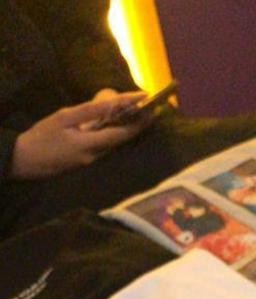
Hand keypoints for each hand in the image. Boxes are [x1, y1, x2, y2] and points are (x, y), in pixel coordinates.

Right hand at [11, 94, 148, 178]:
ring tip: (140, 115)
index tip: (148, 105)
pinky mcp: (86, 162)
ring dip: (128, 131)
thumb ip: (89, 112)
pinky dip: (114, 136)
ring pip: (114, 145)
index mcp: (90, 145)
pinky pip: (105, 147)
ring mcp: (91, 162)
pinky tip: (118, 126)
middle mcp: (95, 157)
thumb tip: (111, 104)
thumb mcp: (65, 118)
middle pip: (122, 141)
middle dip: (138, 126)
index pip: (120, 133)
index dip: (137, 120)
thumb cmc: (43, 136)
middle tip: (152, 111)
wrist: (26, 160)